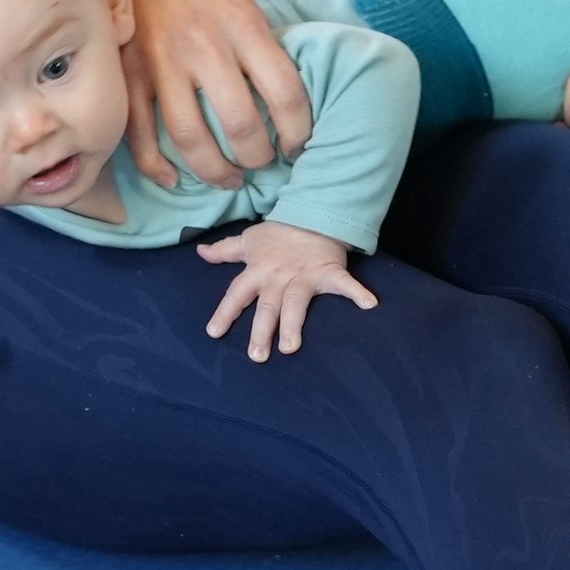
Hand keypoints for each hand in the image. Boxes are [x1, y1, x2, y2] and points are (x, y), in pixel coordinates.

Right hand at [89, 0, 313, 191]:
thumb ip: (257, 42)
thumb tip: (279, 92)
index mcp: (242, 24)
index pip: (285, 92)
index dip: (298, 131)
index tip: (297, 145)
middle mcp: (205, 46)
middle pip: (240, 123)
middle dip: (257, 157)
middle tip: (261, 164)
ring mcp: (161, 62)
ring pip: (191, 137)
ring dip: (214, 170)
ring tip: (227, 177)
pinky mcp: (127, 73)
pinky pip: (140, 133)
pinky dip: (155, 165)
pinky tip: (172, 177)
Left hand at [197, 222, 377, 362]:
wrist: (311, 213)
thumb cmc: (278, 233)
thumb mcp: (248, 241)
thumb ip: (224, 251)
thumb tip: (200, 252)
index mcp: (258, 271)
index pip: (237, 293)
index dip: (225, 312)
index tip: (214, 333)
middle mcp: (278, 277)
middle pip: (267, 306)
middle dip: (261, 330)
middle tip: (256, 356)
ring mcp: (304, 276)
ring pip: (296, 302)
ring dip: (294, 324)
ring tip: (291, 347)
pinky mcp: (328, 272)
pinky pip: (344, 284)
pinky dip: (357, 292)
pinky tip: (369, 305)